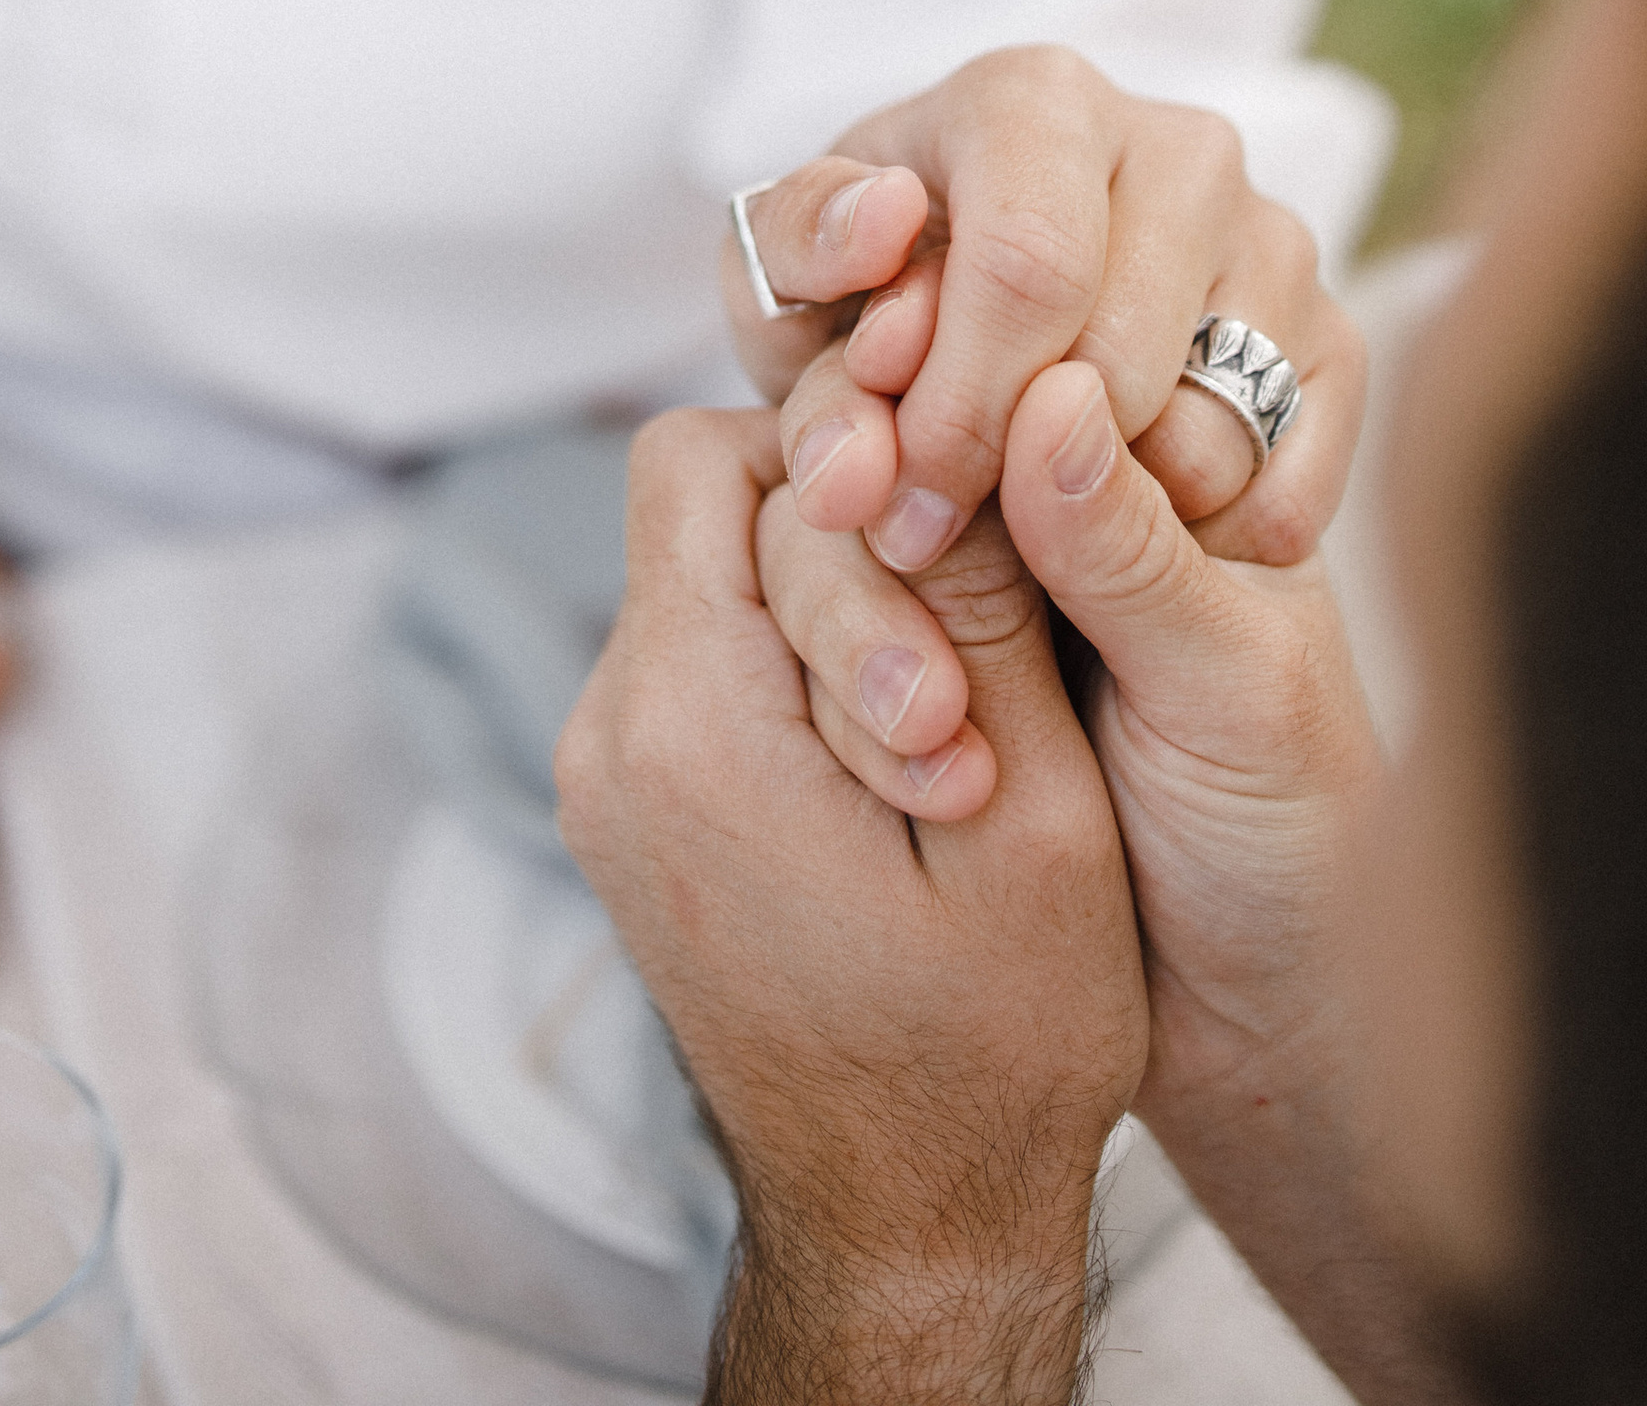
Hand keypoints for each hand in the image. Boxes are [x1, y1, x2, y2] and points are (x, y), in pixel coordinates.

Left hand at [556, 409, 1144, 1405]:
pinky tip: (904, 758)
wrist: (902, 1222)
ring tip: (947, 740)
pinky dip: (805, 668)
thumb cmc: (988, 1052)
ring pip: (712, 569)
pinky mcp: (638, 803)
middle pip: (708, 504)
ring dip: (837, 611)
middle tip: (958, 701)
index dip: (853, 482)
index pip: (716, 459)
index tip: (952, 608)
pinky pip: (710, 651)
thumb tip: (979, 424)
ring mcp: (611, 774)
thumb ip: (990, 613)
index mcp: (686, 729)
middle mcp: (612, 737)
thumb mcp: (1035, 822)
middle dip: (851, 555)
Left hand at [724, 46, 1362, 582]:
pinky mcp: (1338, 333)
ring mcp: (1276, 235)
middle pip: (1122, 356)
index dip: (958, 411)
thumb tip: (883, 220)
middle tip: (933, 540)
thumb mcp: (785, 275)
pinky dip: (1198, 543)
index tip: (896, 509)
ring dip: (1104, 519)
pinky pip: (1287, 482)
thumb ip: (796, 250)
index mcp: (1036, 97)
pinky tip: (1110, 529)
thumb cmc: (864, 301)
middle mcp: (1180, 143)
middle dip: (1012, 482)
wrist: (976, 335)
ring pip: (1211, 429)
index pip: (1027, 265)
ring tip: (1013, 521)